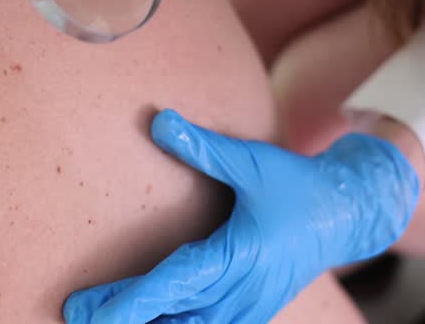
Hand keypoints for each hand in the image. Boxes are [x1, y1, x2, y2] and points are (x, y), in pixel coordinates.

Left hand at [63, 109, 419, 323]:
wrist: (349, 213)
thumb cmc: (298, 185)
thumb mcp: (252, 161)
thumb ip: (204, 147)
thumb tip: (159, 121)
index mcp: (241, 254)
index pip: (174, 283)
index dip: (129, 301)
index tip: (89, 311)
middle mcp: (244, 290)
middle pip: (173, 317)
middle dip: (124, 318)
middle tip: (75, 313)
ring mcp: (250, 307)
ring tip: (102, 318)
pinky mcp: (253, 312)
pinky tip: (149, 321)